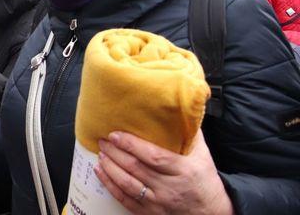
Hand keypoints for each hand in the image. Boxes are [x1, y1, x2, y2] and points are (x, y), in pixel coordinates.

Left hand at [94, 130, 233, 214]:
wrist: (212, 213)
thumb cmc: (205, 182)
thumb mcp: (203, 157)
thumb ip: (191, 134)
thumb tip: (183, 109)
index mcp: (183, 171)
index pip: (153, 157)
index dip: (131, 145)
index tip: (116, 135)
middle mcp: (169, 188)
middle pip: (135, 168)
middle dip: (115, 153)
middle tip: (103, 141)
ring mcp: (158, 202)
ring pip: (127, 184)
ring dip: (110, 168)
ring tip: (101, 154)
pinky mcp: (149, 213)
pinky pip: (125, 200)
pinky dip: (110, 185)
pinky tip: (101, 173)